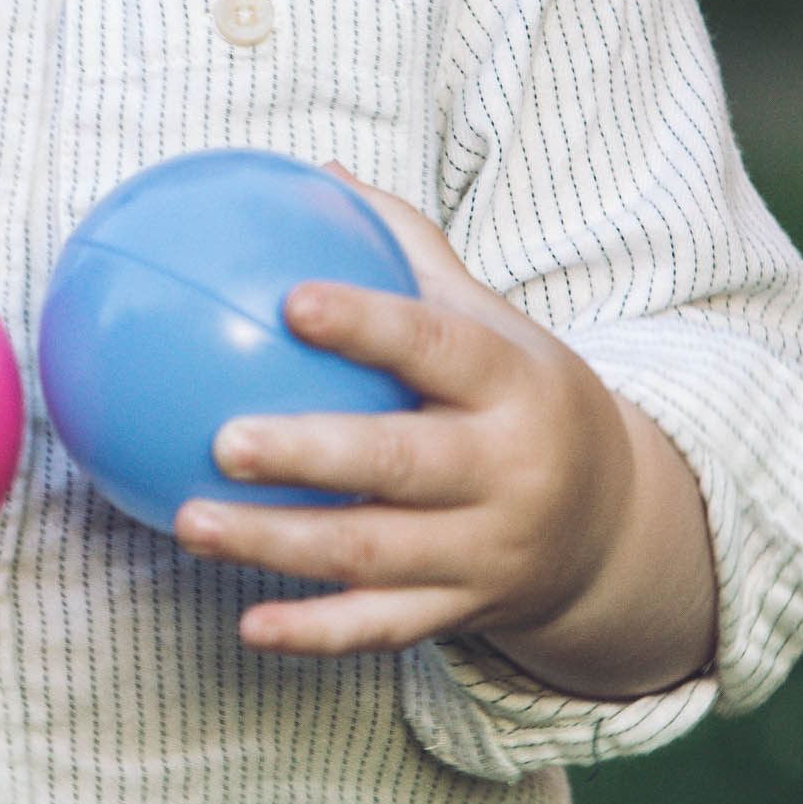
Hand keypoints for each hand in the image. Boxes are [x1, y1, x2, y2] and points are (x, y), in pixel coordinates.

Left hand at [172, 171, 715, 694]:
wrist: (613, 519)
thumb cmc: (516, 388)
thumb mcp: (490, 317)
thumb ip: (407, 248)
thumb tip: (320, 170)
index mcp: (512, 383)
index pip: (437, 347)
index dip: (368, 324)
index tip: (290, 301)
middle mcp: (506, 471)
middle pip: (402, 464)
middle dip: (310, 454)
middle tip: (220, 436)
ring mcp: (488, 551)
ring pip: (375, 555)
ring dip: (277, 544)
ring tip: (189, 519)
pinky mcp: (466, 612)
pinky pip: (384, 629)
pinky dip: (316, 633)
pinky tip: (249, 623)